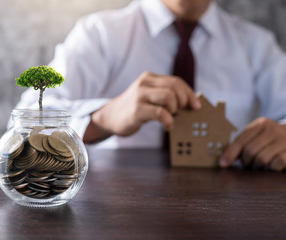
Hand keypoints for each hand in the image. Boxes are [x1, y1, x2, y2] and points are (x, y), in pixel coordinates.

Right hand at [83, 71, 200, 142]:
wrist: (110, 117)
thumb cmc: (134, 108)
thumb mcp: (148, 96)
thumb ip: (165, 95)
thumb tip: (190, 102)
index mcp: (149, 78)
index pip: (176, 81)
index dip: (189, 94)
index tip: (196, 106)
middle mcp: (144, 84)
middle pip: (175, 87)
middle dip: (183, 102)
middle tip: (179, 113)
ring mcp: (139, 96)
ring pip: (169, 97)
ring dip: (175, 110)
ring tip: (171, 117)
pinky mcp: (136, 110)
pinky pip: (160, 113)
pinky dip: (169, 121)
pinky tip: (168, 126)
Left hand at [220, 117, 285, 171]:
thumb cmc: (274, 140)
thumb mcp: (260, 135)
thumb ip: (244, 143)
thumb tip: (225, 159)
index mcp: (261, 124)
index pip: (240, 140)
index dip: (230, 153)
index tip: (223, 164)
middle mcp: (274, 129)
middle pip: (250, 151)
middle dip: (246, 161)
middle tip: (249, 164)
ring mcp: (285, 140)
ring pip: (262, 159)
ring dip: (258, 166)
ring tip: (261, 165)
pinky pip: (276, 164)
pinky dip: (272, 168)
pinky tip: (274, 165)